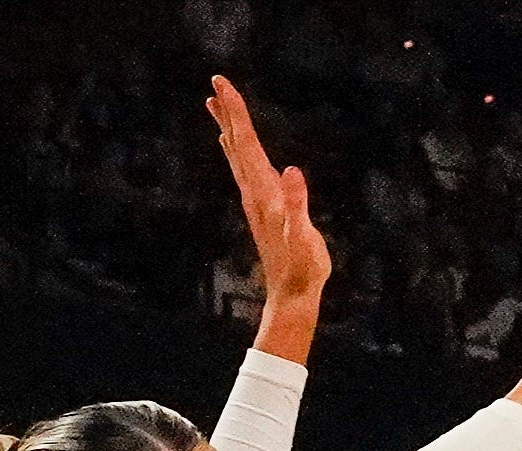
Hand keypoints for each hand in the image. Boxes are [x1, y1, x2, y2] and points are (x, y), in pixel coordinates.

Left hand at [208, 77, 329, 309]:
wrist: (292, 296)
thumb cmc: (303, 269)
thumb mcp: (305, 238)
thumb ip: (298, 205)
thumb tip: (291, 171)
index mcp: (264, 193)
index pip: (247, 145)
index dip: (237, 113)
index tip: (223, 84)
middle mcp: (255, 194)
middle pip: (237, 145)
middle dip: (229, 113)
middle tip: (216, 82)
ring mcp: (256, 202)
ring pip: (237, 157)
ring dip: (228, 129)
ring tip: (216, 106)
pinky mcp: (261, 210)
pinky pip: (244, 171)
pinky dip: (237, 151)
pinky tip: (234, 147)